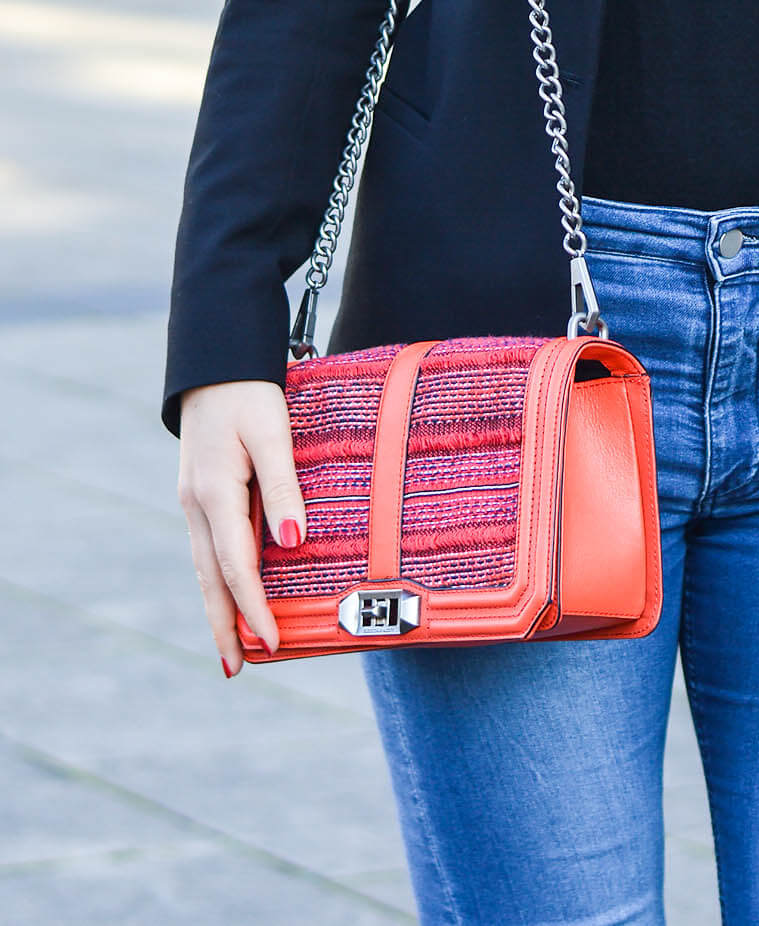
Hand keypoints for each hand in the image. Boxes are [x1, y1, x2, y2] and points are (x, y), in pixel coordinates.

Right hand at [177, 380, 305, 673]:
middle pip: (211, 579)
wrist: (216, 360)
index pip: (237, 568)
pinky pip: (210, 547)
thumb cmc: (250, 393)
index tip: (273, 644)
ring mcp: (195, 501)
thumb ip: (282, 486)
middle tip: (236, 670)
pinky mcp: (202, 494)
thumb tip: (291, 541)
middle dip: (225, 625)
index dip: (255, 609)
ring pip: (206, 566)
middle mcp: (198, 506)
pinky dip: (218, 577)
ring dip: (219, 607)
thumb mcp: (270, 434)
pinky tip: (229, 591)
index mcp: (215, 495)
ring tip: (232, 646)